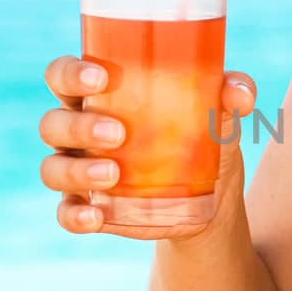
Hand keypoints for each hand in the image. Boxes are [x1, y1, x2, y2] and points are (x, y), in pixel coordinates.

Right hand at [39, 56, 256, 241]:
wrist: (212, 196)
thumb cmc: (203, 133)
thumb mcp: (219, 113)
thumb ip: (231, 93)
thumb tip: (239, 93)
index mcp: (98, 94)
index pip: (63, 75)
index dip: (69, 73)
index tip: (101, 78)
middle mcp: (78, 130)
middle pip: (53, 122)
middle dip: (78, 126)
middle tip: (118, 133)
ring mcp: (79, 170)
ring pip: (52, 168)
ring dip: (76, 170)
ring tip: (114, 175)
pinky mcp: (90, 206)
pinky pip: (66, 213)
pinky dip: (75, 216)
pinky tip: (97, 217)